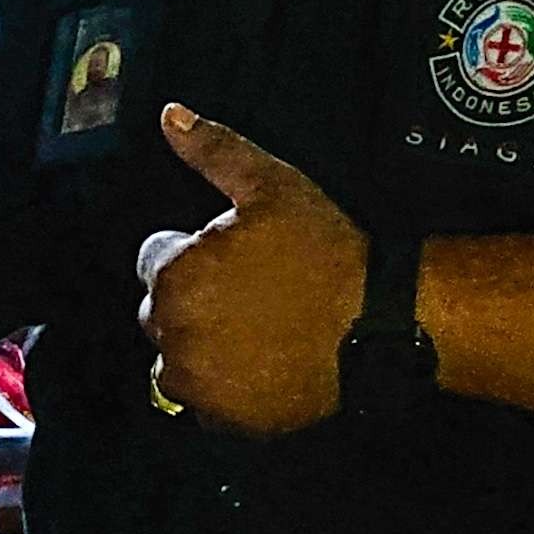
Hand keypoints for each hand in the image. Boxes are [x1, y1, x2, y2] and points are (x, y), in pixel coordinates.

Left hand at [134, 105, 367, 437]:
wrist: (379, 320)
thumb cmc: (326, 250)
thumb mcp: (271, 186)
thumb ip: (213, 150)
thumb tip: (169, 115)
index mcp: (174, 275)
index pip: (154, 260)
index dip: (193, 253)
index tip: (233, 258)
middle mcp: (173, 333)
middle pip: (161, 311)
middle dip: (192, 299)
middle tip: (249, 293)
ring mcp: (198, 382)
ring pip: (176, 360)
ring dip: (201, 345)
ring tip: (255, 329)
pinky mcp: (226, 419)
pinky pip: (205, 402)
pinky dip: (224, 386)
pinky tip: (262, 363)